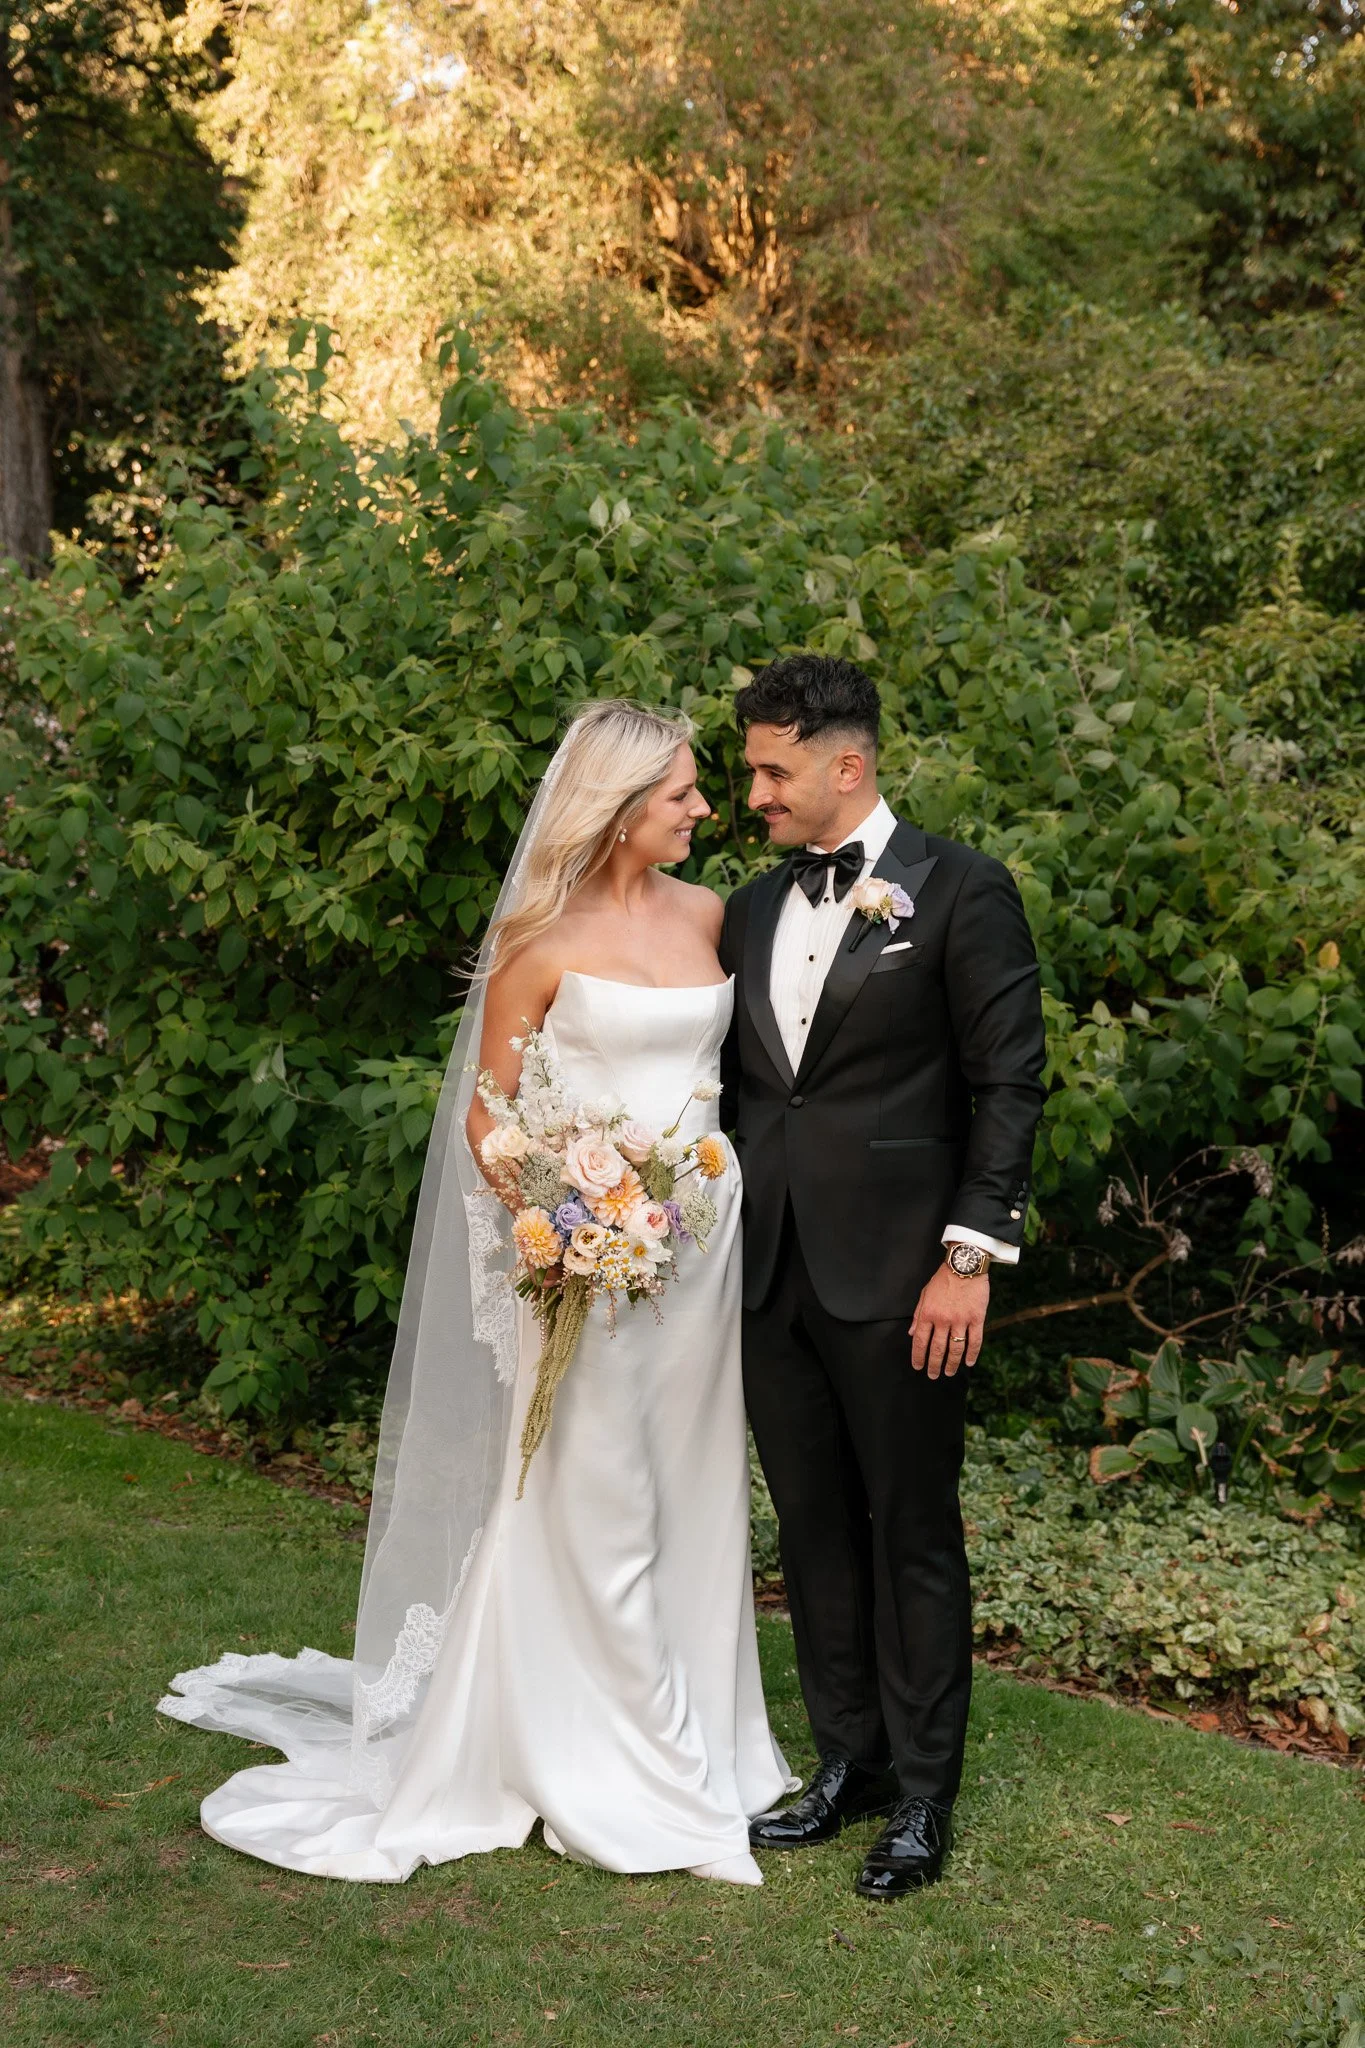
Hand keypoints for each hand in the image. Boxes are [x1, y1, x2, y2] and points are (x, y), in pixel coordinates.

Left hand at [910, 1263, 988, 1378]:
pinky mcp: (976, 1318)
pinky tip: (969, 1363)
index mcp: (928, 1313)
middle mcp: (943, 1319)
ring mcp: (961, 1320)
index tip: (918, 1366)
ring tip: (949, 1372)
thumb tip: (911, 1333)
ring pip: (956, 1348)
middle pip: (937, 1349)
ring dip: (952, 1363)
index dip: (918, 1356)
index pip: (920, 1341)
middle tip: (933, 1375)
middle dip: (934, 1365)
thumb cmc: (943, 1279)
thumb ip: (918, 1315)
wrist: (964, 1265)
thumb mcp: (924, 1294)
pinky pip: (975, 1341)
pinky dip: (972, 1354)